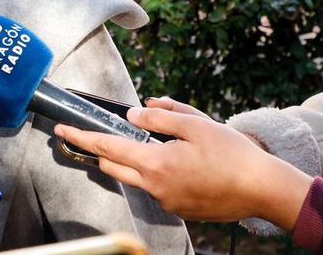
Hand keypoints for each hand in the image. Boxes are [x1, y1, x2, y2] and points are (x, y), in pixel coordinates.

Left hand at [54, 105, 313, 228]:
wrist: (261, 189)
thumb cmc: (232, 154)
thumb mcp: (196, 124)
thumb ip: (161, 117)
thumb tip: (133, 113)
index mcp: (156, 164)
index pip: (107, 148)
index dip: (81, 137)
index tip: (61, 129)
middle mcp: (155, 187)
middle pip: (114, 167)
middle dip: (100, 152)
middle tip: (90, 134)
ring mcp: (166, 202)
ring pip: (135, 177)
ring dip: (132, 160)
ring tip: (152, 141)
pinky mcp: (179, 209)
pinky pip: (156, 187)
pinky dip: (154, 171)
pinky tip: (177, 160)